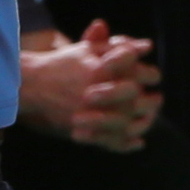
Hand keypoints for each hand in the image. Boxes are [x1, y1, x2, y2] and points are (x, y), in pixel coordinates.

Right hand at [18, 18, 161, 149]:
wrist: (32, 85)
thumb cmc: (64, 63)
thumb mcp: (89, 49)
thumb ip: (118, 46)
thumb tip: (146, 46)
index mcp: (99, 70)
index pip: (135, 72)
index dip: (149, 74)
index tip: (154, 77)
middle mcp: (95, 93)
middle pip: (134, 98)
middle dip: (150, 99)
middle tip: (157, 97)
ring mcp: (89, 114)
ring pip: (125, 122)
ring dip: (144, 121)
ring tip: (150, 116)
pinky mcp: (82, 130)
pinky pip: (109, 142)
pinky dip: (126, 144)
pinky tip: (138, 142)